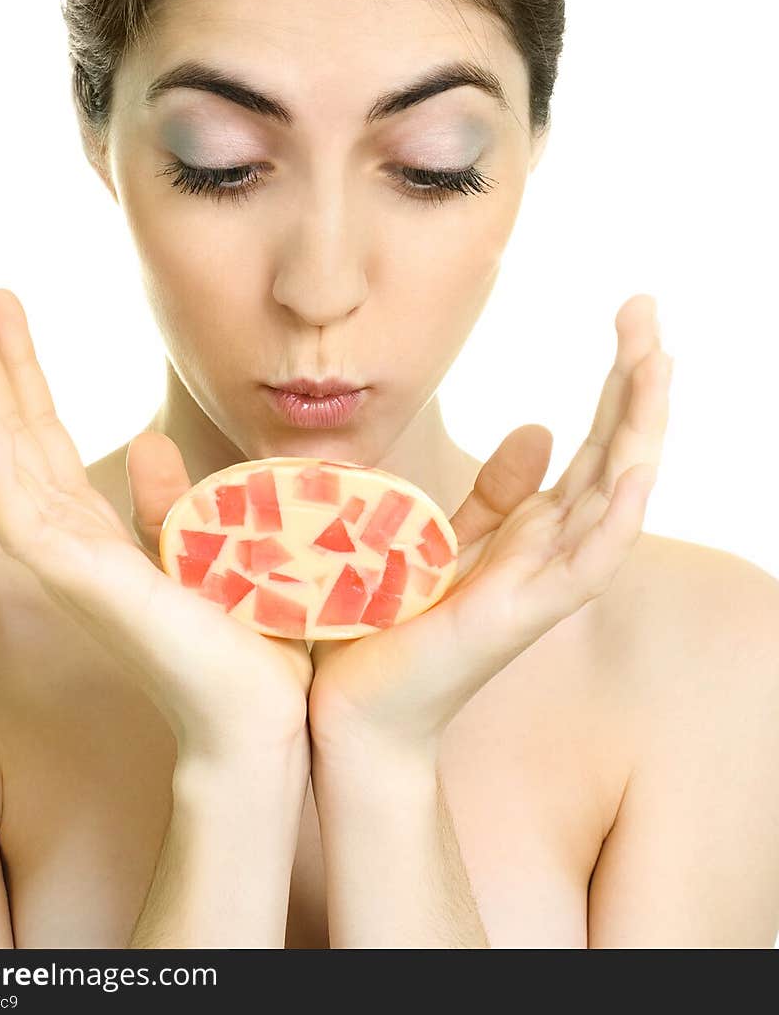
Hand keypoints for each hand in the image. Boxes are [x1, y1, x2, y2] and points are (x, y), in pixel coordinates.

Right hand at [0, 284, 311, 760]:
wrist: (261, 710)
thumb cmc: (235, 638)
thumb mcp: (199, 543)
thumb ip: (163, 498)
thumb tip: (151, 444)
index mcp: (90, 528)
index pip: (38, 432)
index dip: (16, 367)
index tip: (2, 302)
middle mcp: (66, 541)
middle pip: (3, 435)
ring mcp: (68, 564)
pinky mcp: (87, 586)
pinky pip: (28, 521)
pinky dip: (4, 472)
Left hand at [307, 294, 670, 758]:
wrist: (357, 705)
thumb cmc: (395, 623)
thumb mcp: (443, 531)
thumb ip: (495, 490)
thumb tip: (539, 427)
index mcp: (536, 527)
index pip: (594, 440)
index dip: (617, 380)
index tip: (632, 313)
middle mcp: (552, 549)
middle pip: (614, 453)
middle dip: (635, 382)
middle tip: (648, 309)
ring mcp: (543, 583)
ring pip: (614, 496)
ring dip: (639, 430)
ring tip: (658, 362)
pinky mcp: (519, 615)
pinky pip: (584, 566)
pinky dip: (613, 520)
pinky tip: (631, 469)